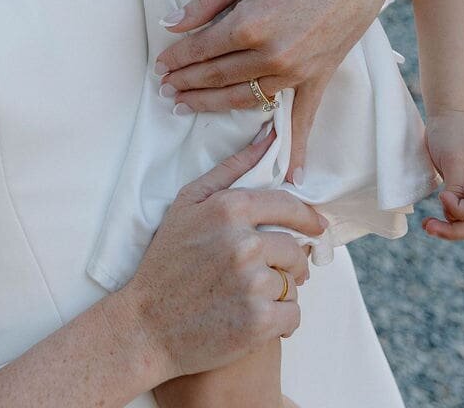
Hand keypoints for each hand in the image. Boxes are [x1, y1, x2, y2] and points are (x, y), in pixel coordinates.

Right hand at [121, 130, 322, 380]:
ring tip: (257, 298)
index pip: (289, 206)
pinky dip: (283, 322)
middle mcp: (244, 243)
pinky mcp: (258, 322)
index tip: (316, 227)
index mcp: (229, 209)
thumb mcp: (188, 204)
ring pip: (294, 283)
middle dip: (291, 262)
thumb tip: (268, 136)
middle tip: (277, 274)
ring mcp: (252, 283)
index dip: (307, 218)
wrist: (146, 327)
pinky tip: (261, 321)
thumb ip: (231, 168)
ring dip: (282, 292)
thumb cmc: (167, 262)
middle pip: (294, 248)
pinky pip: (293, 316)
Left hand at [155, 0, 400, 181]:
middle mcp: (271, 55)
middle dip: (186, 83)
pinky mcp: (319, 77)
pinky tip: (289, 174)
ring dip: (212, 104)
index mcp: (250, 24)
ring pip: (244, 97)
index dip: (177, 58)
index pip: (201, 49)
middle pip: (217, 76)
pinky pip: (302, 118)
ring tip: (187, 107)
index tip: (159, 65)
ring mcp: (297, 71)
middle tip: (164, 89)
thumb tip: (172, 21)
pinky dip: (295, 148)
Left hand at [422, 111, 463, 239]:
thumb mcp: (453, 158)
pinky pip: (462, 215)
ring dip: (450, 229)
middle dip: (454, 231)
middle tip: (428, 227)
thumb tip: (452, 210)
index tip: (440, 196)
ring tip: (428, 225)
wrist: (449, 117)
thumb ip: (456, 187)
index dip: (459, 210)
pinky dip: (449, 220)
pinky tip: (434, 218)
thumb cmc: (451, 133)